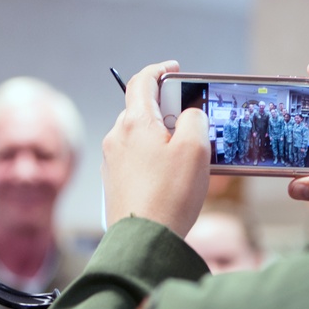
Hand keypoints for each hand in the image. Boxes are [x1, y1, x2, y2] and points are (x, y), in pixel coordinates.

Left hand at [101, 61, 210, 236]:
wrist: (144, 238)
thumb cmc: (170, 194)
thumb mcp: (196, 149)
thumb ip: (194, 120)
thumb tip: (190, 115)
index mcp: (135, 122)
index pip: (142, 81)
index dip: (160, 70)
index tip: (175, 69)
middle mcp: (117, 137)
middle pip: (142, 111)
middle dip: (166, 112)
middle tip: (191, 123)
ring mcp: (112, 161)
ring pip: (140, 137)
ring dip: (161, 138)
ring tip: (186, 157)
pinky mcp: (114, 182)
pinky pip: (136, 159)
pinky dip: (154, 159)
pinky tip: (171, 178)